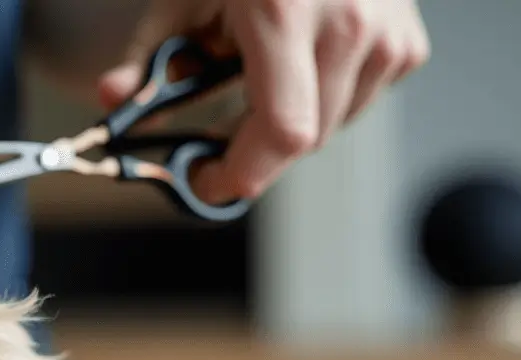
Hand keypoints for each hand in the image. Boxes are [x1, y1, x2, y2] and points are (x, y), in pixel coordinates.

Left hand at [99, 0, 429, 203]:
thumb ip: (148, 55)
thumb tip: (112, 100)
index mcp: (285, 14)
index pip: (282, 132)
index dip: (241, 174)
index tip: (205, 181)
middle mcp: (347, 22)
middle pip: (304, 140)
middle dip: (253, 150)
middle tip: (216, 137)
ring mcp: (387, 32)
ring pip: (334, 127)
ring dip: (292, 124)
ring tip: (262, 77)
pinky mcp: (408, 41)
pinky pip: (363, 102)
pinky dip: (328, 99)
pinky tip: (303, 63)